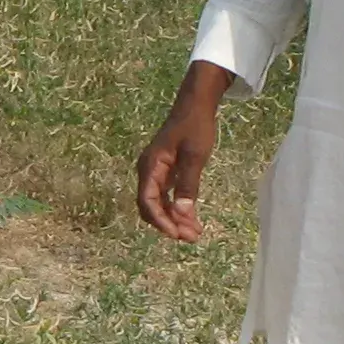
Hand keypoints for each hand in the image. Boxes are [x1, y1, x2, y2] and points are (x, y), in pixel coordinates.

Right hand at [136, 62, 237, 242]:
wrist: (196, 105)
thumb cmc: (195, 127)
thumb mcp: (194, 156)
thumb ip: (187, 184)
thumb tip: (181, 212)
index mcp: (150, 166)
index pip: (148, 201)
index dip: (161, 221)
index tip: (177, 234)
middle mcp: (148, 171)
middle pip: (151, 206)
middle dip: (168, 224)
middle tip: (191, 238)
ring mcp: (156, 172)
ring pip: (159, 204)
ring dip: (175, 219)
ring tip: (195, 232)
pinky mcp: (165, 172)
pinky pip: (166, 196)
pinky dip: (177, 208)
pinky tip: (192, 218)